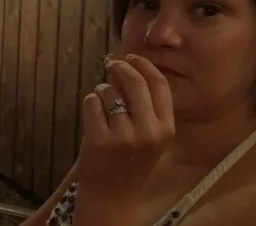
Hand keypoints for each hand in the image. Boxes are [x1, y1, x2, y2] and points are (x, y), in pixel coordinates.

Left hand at [76, 54, 173, 203]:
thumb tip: (128, 68)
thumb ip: (144, 107)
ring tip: (104, 111)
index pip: (159, 85)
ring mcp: (123, 136)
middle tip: (111, 63)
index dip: (144, 66)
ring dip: (102, 93)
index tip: (132, 57)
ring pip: (109, 91)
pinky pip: (91, 102)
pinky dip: (90, 104)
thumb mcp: (150, 138)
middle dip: (120, 67)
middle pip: (134, 82)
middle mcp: (148, 131)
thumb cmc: (130, 164)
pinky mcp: (98, 139)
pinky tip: (93, 120)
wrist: (112, 198)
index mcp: (166, 130)